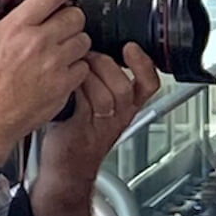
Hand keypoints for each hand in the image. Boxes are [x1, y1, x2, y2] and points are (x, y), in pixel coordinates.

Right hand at [0, 0, 91, 149]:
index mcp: (17, 27)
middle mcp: (38, 43)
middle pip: (75, 15)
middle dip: (69, 18)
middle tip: (59, 27)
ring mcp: (54, 65)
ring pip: (84, 40)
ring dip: (75, 43)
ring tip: (59, 50)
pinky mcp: (64, 85)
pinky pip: (84, 67)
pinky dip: (76, 68)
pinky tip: (60, 71)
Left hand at [34, 43, 163, 206]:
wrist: (66, 169)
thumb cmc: (79, 134)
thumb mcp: (99, 104)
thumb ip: (101, 79)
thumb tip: (90, 47)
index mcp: (127, 107)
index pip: (149, 84)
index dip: (144, 65)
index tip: (131, 48)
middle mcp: (118, 116)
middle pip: (125, 87)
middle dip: (105, 65)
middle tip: (88, 55)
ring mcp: (100, 124)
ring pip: (106, 96)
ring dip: (89, 77)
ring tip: (76, 68)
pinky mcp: (81, 130)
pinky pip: (83, 104)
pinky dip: (75, 88)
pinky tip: (66, 83)